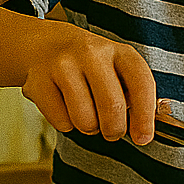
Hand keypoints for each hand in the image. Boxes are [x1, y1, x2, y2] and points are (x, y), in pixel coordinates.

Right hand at [20, 20, 156, 145]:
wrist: (46, 45)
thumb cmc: (92, 66)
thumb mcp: (118, 68)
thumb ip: (135, 95)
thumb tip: (145, 131)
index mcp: (119, 51)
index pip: (141, 83)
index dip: (145, 116)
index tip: (143, 138)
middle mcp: (92, 53)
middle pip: (112, 107)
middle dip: (115, 129)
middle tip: (112, 131)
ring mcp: (63, 65)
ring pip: (85, 120)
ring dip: (89, 127)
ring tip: (87, 114)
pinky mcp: (39, 81)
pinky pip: (61, 122)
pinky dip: (66, 124)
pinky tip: (65, 106)